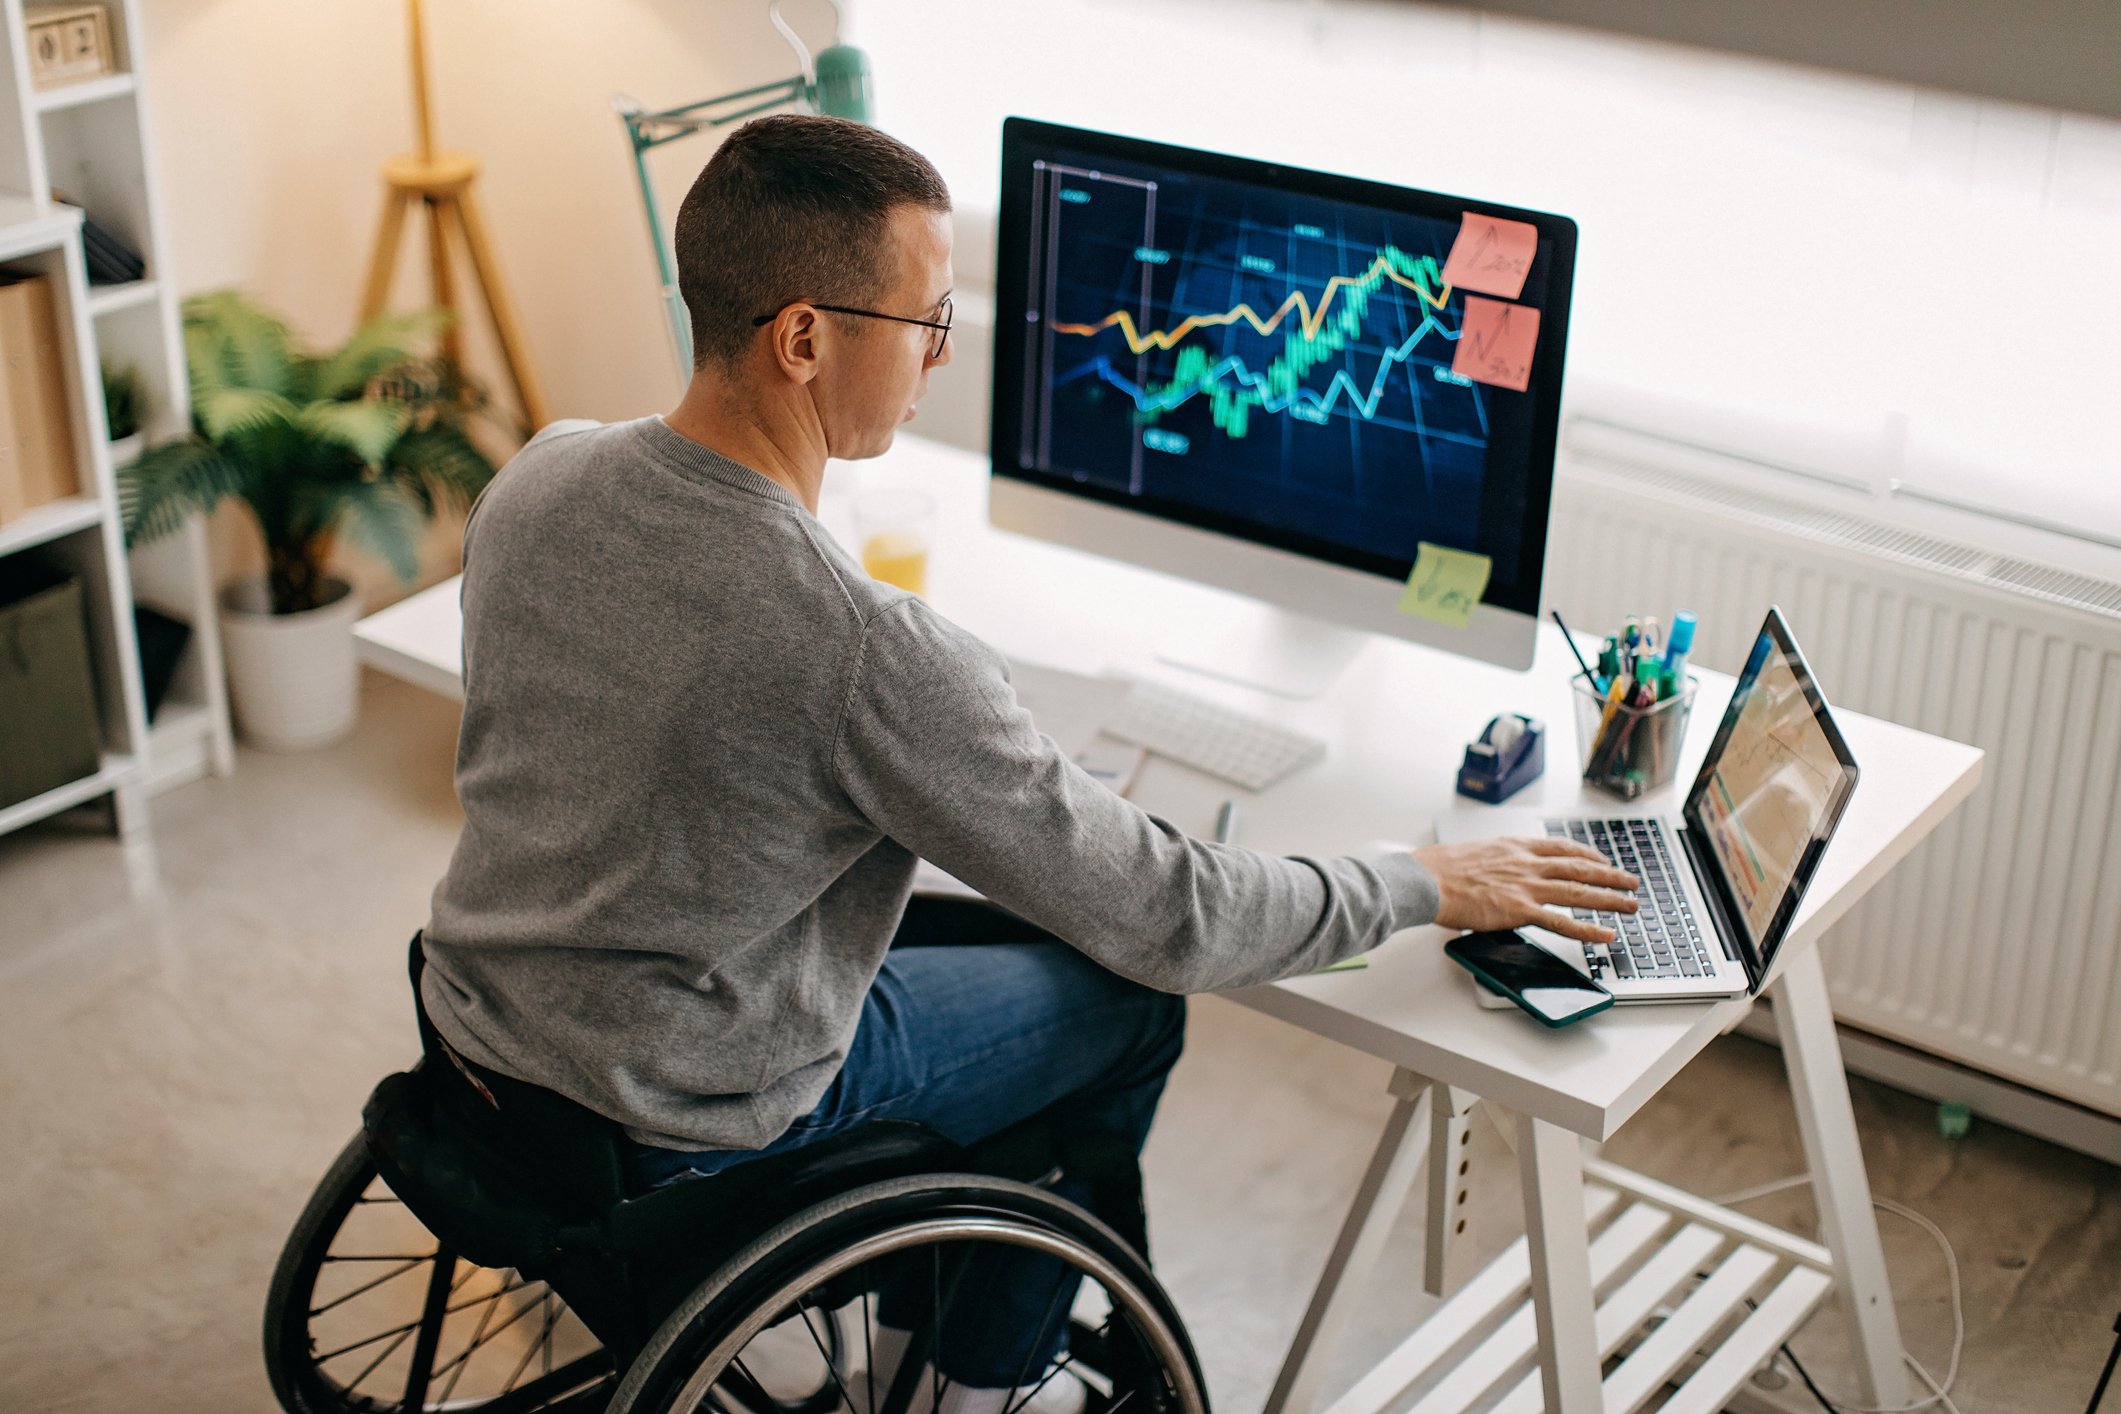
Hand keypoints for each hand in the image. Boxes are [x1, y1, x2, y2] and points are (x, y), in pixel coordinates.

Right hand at [1411, 836, 1639, 943]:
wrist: (1428, 878)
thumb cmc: (1442, 867)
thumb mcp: (1477, 851)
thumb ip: (1498, 859)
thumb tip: (1501, 868)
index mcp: (1517, 847)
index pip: (1563, 848)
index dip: (1588, 855)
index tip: (1603, 861)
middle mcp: (1528, 864)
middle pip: (1580, 868)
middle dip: (1611, 877)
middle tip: (1632, 882)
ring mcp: (1527, 887)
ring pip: (1579, 892)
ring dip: (1609, 900)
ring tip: (1631, 906)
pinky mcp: (1520, 911)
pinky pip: (1561, 922)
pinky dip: (1587, 929)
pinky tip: (1605, 935)